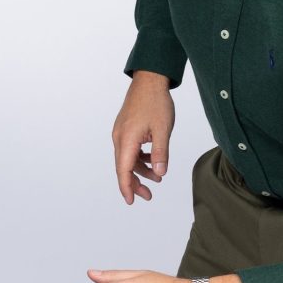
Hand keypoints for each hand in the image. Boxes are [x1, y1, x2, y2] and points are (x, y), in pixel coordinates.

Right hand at [112, 71, 174, 203]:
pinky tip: (153, 160)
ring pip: (127, 159)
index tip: (131, 201)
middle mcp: (119, 138)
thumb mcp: (162, 129)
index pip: (123, 170)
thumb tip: (160, 173)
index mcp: (126, 139)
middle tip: (148, 196)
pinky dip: (140, 158)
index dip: (127, 187)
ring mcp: (121, 133)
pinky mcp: (126, 129)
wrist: (150, 80)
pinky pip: (130, 149)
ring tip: (157, 178)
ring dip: (140, 170)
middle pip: (123, 167)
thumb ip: (160, 153)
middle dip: (135, 183)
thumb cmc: (156, 102)